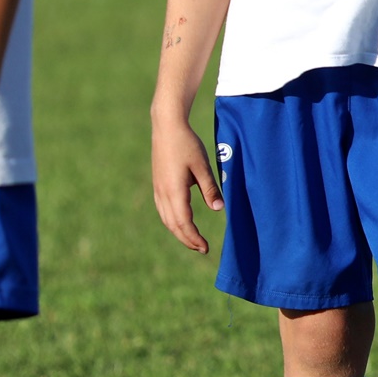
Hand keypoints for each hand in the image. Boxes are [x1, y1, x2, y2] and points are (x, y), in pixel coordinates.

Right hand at [151, 111, 222, 252]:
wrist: (166, 127)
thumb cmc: (187, 145)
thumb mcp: (202, 166)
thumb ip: (210, 189)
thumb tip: (219, 210)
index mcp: (174, 191)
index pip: (184, 223)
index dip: (194, 238)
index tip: (206, 248)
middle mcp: (163, 194)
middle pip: (173, 225)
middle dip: (187, 239)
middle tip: (202, 249)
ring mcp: (158, 190)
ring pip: (166, 219)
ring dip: (179, 232)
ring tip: (193, 239)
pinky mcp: (158, 185)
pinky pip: (163, 210)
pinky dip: (172, 221)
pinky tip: (181, 222)